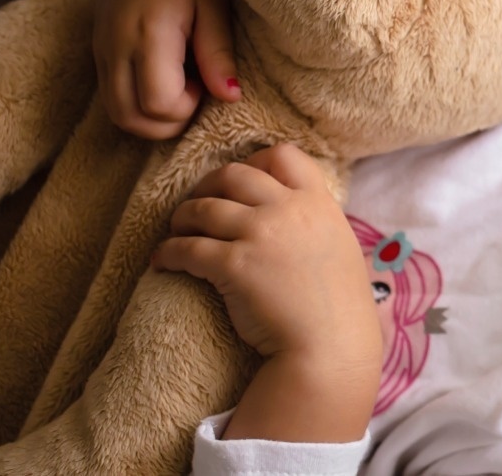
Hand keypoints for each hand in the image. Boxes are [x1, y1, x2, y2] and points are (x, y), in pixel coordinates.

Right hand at [95, 0, 240, 139]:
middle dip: (169, 122)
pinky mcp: (98, 45)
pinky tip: (169, 73)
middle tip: (200, 90)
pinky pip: (111, 92)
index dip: (189, 107)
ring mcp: (101, 47)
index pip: (157, 105)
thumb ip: (217, 52)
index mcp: (146, 32)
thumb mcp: (214, 1)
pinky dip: (138, 99)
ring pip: (116, 111)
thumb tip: (230, 97)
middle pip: (130, 119)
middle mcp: (114, 45)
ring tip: (186, 82)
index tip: (211, 82)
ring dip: (152, 114)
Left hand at [152, 145, 381, 370]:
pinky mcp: (233, 265)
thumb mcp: (339, 247)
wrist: (331, 345)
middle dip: (207, 186)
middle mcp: (288, 210)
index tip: (239, 182)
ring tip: (176, 232)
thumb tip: (294, 216)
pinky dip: (168, 252)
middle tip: (197, 205)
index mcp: (318, 203)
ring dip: (182, 218)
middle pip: (233, 174)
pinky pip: (186, 248)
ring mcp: (260, 234)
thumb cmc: (339, 306)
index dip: (254, 160)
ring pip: (202, 207)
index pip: (283, 155)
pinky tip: (162, 261)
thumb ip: (316, 224)